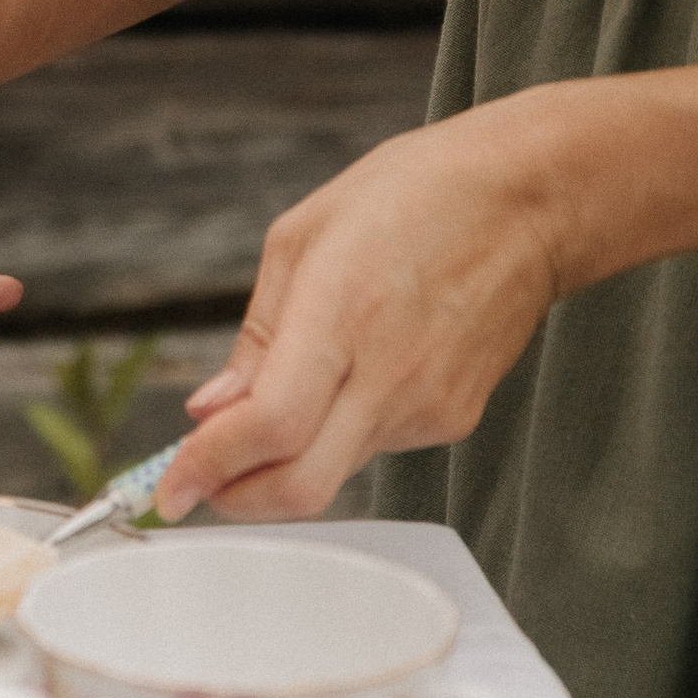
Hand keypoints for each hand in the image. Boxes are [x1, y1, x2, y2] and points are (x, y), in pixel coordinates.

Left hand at [157, 106, 564, 521]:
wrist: (528, 203)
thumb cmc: (412, 197)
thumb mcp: (302, 237)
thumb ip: (255, 338)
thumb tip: (209, 412)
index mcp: (341, 314)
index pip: (269, 426)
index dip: (209, 468)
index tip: (168, 490)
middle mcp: (389, 375)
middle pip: (302, 486)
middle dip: (236, 500)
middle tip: (198, 486)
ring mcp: (429, 405)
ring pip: (334, 470)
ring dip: (285, 458)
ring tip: (278, 397)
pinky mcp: (455, 419)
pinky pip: (374, 446)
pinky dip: (337, 433)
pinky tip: (350, 374)